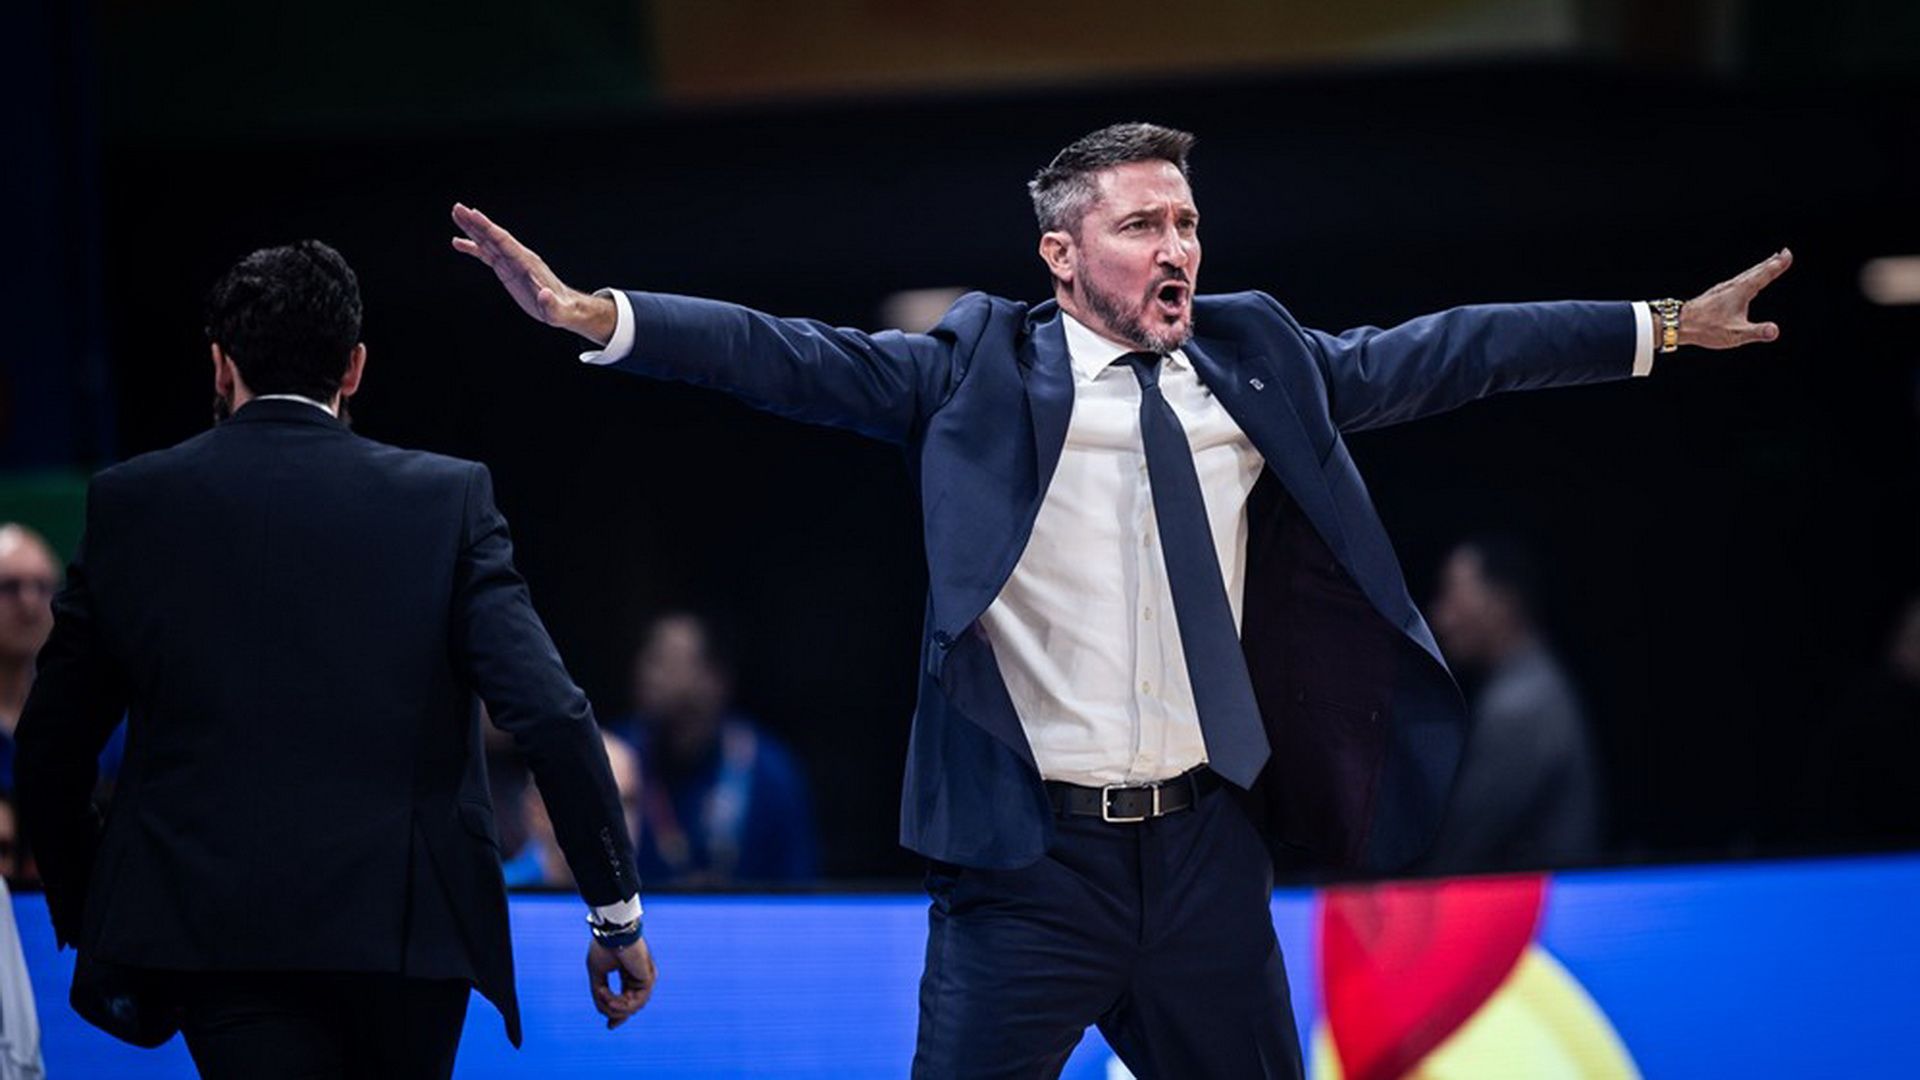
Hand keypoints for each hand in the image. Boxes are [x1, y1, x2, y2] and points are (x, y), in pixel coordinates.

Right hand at [450, 203, 617, 344]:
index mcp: (527, 263)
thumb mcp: (557, 311)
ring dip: (472, 229)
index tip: (473, 214)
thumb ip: (551, 304)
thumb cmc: (562, 310)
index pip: (504, 242)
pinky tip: (458, 242)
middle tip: (457, 207)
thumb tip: (544, 295)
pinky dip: (473, 248)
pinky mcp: (507, 270)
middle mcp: (518, 258)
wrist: (565, 308)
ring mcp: (512, 262)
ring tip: (456, 214)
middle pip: (493, 236)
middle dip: (475, 223)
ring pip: (489, 242)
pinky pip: (487, 255)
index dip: (489, 228)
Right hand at [587, 937, 656, 1029]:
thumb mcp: (597, 975)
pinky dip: (619, 1004)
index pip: (627, 998)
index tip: (610, 1026)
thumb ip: (600, 995)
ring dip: (613, 1006)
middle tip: (610, 1025)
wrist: (612, 933)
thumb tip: (603, 1013)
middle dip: (618, 1015)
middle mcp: (639, 976)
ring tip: (600, 994)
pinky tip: (608, 997)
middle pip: (632, 1005)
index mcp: (629, 973)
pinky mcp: (648, 979)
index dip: (618, 1013)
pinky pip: (635, 1003)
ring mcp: (645, 978)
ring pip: (631, 1007)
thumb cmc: (604, 948)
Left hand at [1677, 248, 1791, 349]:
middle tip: (1784, 252)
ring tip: (1770, 262)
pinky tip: (1746, 280)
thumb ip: (1756, 332)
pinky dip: (1748, 275)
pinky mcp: (1716, 294)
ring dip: (1760, 267)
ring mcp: (1723, 289)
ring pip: (1746, 274)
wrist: (1679, 324)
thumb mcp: (1735, 334)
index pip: (1763, 275)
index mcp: (1740, 292)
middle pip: (1756, 271)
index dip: (1777, 265)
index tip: (1788, 254)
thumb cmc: (1706, 329)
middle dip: (1771, 262)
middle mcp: (1732, 286)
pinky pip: (1738, 280)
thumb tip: (1775, 331)